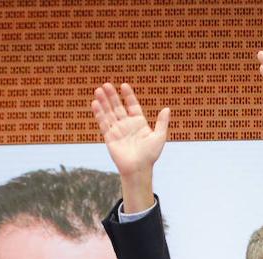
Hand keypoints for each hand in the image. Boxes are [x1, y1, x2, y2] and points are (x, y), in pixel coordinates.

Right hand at [92, 82, 168, 210]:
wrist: (138, 169)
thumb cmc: (150, 155)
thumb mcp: (159, 137)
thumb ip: (162, 122)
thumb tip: (167, 109)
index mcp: (139, 123)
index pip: (132, 106)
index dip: (128, 96)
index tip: (123, 85)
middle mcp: (127, 125)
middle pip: (118, 107)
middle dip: (112, 96)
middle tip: (106, 84)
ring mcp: (117, 130)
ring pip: (109, 113)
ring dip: (103, 102)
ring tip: (98, 90)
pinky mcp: (109, 137)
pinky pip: (103, 123)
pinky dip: (99, 113)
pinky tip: (95, 103)